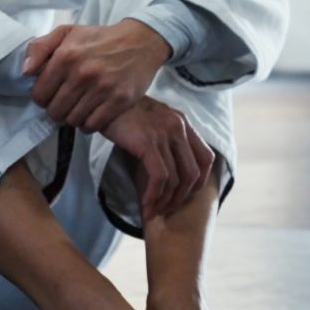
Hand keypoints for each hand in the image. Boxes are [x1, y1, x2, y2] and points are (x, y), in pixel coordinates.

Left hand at [25, 19, 172, 131]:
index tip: (52, 94)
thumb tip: (25, 72)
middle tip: (66, 103)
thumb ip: (40, 47)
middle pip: (55, 111)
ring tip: (79, 108)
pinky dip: (89, 124)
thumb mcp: (68, 32)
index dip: (42, 98)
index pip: (40, 94)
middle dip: (57, 110)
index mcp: (66, 56)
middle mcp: (83, 73)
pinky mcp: (120, 100)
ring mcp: (103, 88)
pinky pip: (93, 124)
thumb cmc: (101, 38)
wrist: (141, 41)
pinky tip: (92, 114)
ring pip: (73, 120)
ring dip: (73, 118)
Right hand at [99, 96, 213, 222]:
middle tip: (167, 209)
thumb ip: (166, 138)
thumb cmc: (125, 113)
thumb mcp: (153, 121)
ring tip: (153, 211)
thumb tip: (170, 167)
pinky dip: (153, 195)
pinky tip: (145, 203)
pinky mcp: (148, 143)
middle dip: (182, 196)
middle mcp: (179, 128)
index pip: (206, 158)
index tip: (186, 194)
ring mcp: (165, 135)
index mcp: (183, 123)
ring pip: (176, 178)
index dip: (200, 181)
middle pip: (193, 172)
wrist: (103, 99)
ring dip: (165, 200)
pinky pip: (159, 177)